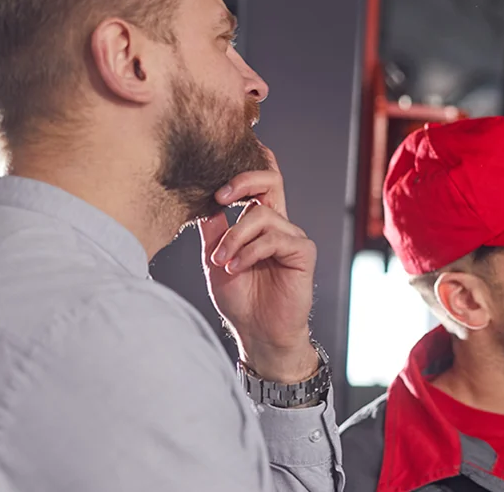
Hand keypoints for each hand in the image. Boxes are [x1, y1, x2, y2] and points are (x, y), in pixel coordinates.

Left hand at [200, 149, 319, 383]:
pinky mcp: (302, 253)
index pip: (259, 184)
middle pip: (271, 180)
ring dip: (234, 237)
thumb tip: (201, 201)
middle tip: (219, 198)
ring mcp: (292, 237)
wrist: (258, 332)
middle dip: (242, 182)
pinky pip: (274, 239)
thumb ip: (213, 230)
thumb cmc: (240, 299)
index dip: (244, 170)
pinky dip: (249, 252)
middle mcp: (279, 225)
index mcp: (259, 224)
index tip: (215, 183)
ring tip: (221, 262)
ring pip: (262, 215)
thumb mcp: (216, 258)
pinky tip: (236, 268)